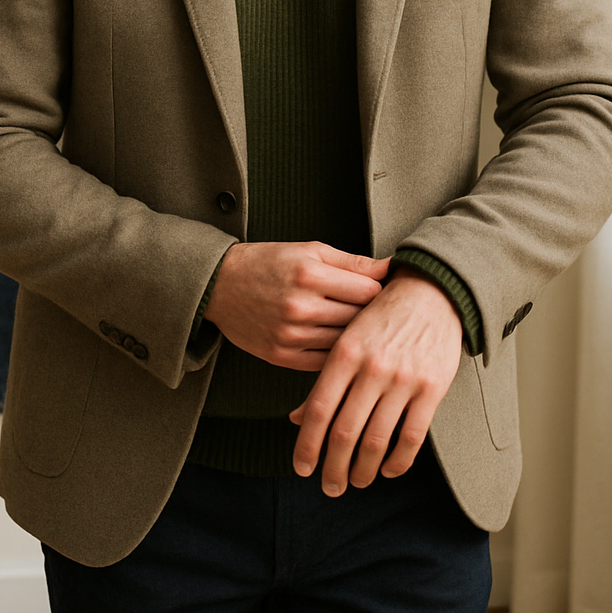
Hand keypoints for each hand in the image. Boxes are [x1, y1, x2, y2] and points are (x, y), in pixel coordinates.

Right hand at [204, 241, 388, 369]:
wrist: (219, 285)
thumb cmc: (268, 262)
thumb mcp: (309, 250)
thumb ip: (352, 261)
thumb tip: (391, 267)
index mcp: (310, 274)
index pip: (370, 290)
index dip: (380, 290)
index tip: (380, 290)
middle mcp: (301, 306)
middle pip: (359, 318)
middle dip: (371, 315)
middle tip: (377, 312)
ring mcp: (291, 335)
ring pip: (345, 343)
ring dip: (354, 336)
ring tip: (358, 328)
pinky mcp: (281, 356)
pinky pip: (325, 362)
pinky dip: (334, 354)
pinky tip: (336, 342)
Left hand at [289, 269, 462, 494]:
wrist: (431, 292)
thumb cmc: (380, 318)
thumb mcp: (346, 340)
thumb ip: (324, 380)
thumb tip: (296, 419)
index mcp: (344, 353)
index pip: (318, 410)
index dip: (306, 446)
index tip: (301, 469)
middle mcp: (371, 367)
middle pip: (344, 432)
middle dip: (333, 467)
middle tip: (329, 487)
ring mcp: (403, 378)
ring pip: (377, 440)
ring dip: (363, 470)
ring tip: (356, 482)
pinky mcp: (432, 388)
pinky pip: (412, 437)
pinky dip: (398, 461)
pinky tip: (387, 470)